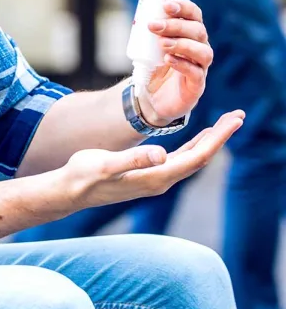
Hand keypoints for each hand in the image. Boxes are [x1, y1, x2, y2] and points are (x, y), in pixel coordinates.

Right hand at [60, 111, 243, 209]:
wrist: (70, 192)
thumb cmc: (84, 175)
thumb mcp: (105, 164)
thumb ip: (133, 158)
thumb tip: (161, 153)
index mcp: (155, 177)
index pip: (197, 158)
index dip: (218, 139)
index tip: (235, 120)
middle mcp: (160, 182)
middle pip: (200, 159)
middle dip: (220, 138)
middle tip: (238, 116)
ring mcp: (154, 181)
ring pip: (191, 160)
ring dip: (209, 142)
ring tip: (223, 125)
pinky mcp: (147, 177)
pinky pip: (179, 162)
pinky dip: (193, 148)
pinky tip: (196, 140)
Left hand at [138, 0, 212, 124]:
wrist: (151, 98)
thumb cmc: (153, 68)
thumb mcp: (149, 47)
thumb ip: (149, 32)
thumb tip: (142, 13)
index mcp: (190, 35)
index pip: (195, 16)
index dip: (184, 8)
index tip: (166, 5)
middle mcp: (199, 48)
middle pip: (198, 31)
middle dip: (176, 26)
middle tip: (154, 26)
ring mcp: (201, 67)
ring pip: (203, 52)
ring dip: (182, 44)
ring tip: (162, 44)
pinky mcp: (196, 85)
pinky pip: (196, 73)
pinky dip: (182, 64)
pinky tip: (168, 59)